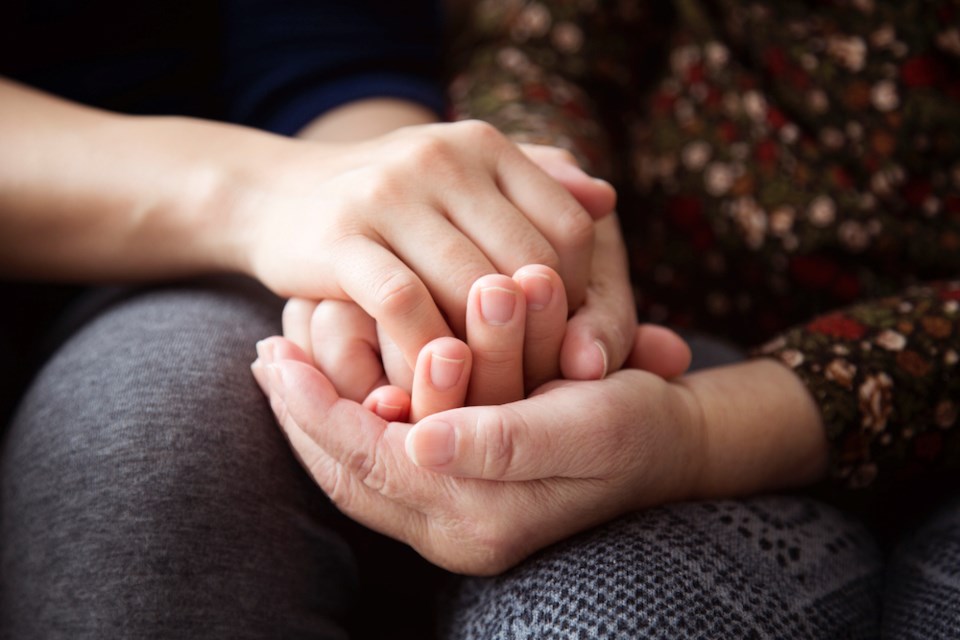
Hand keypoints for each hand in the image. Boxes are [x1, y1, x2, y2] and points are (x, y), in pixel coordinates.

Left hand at [251, 331, 700, 575]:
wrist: (667, 447)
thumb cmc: (631, 428)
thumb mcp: (581, 428)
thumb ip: (500, 444)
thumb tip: (418, 441)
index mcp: (478, 522)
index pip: (370, 466)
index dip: (319, 411)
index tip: (275, 357)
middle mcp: (454, 531)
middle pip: (351, 474)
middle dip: (305, 413)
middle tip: (265, 356)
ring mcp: (453, 517)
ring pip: (360, 470)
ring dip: (319, 416)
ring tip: (282, 364)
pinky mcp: (458, 493)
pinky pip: (384, 461)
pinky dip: (353, 418)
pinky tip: (337, 378)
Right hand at [282, 143, 638, 394]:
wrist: (276, 195)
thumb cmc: (388, 203)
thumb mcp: (461, 181)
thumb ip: (535, 187)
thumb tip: (606, 201)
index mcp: (484, 146)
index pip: (570, 226)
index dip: (580, 293)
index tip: (560, 335)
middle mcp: (443, 159)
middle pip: (527, 263)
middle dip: (538, 332)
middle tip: (534, 376)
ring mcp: (389, 194)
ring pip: (472, 289)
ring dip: (487, 350)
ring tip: (491, 385)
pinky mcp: (341, 237)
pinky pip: (405, 305)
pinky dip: (427, 350)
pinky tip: (433, 376)